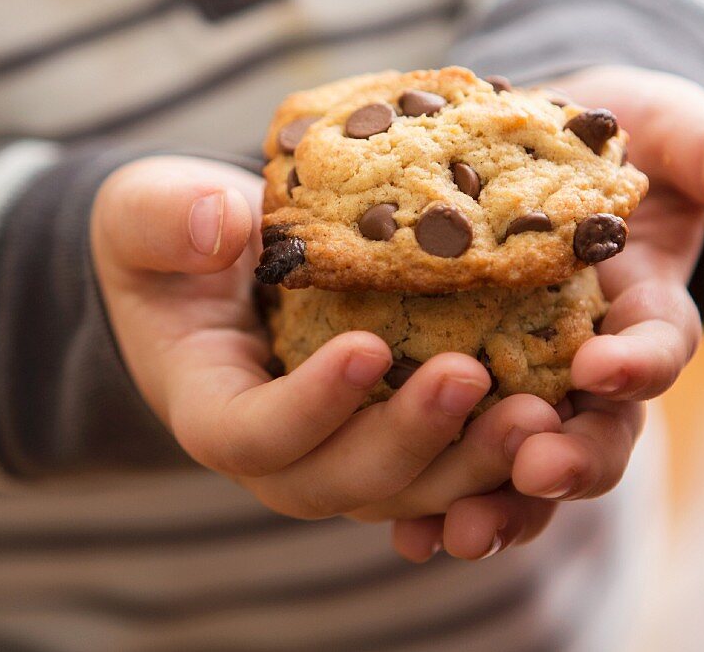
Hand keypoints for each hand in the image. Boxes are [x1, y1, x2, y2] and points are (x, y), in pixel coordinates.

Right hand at [91, 156, 561, 520]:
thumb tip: (219, 226)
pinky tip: (557, 411)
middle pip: (344, 480)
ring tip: (540, 414)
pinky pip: (450, 462)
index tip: (365, 347)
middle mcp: (284, 453)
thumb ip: (165, 219)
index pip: (250, 434)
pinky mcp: (398, 431)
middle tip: (473, 378)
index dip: (307, 407)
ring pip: (411, 488)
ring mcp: (346, 451)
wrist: (224, 266)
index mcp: (213, 407)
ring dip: (474, 463)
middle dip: (410, 440)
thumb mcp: (146, 213)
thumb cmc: (176, 240)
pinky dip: (498, 451)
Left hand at [393, 66, 703, 560]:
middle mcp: (590, 368)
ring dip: (496, 503)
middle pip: (596, 434)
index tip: (602, 366)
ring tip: (452, 535)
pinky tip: (404, 534)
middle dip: (572, 459)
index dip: (638, 364)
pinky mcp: (465, 392)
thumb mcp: (671, 128)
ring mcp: (527, 387)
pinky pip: (455, 453)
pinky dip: (432, 495)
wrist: (527, 153)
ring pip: (523, 464)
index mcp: (644, 312)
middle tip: (537, 471)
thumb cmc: (611, 137)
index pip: (655, 348)